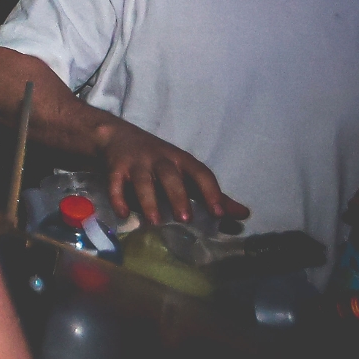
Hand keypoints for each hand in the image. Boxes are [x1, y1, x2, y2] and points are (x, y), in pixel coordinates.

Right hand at [97, 119, 247, 223]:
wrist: (116, 136)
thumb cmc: (158, 160)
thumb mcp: (185, 171)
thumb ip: (210, 194)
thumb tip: (243, 215)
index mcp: (181, 160)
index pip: (200, 173)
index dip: (210, 192)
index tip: (218, 213)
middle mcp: (160, 159)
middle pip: (170, 175)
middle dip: (177, 195)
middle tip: (184, 218)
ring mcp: (136, 162)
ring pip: (142, 180)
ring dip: (148, 200)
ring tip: (154, 222)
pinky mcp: (115, 167)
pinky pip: (115, 183)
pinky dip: (118, 198)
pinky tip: (123, 213)